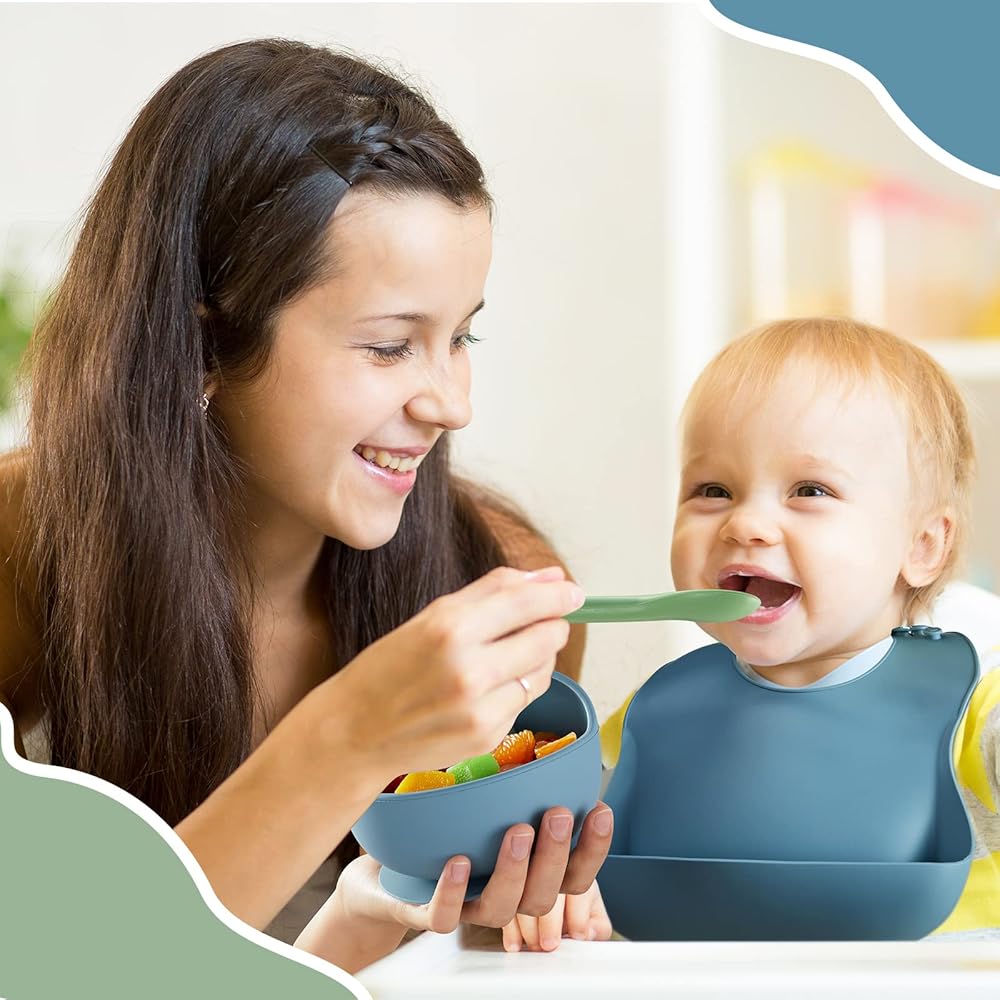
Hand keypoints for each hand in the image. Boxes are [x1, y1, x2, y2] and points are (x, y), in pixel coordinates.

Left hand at [298, 802, 612, 971]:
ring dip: (515, 870)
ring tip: (517, 831)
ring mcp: (466, 905)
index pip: (573, 873)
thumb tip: (552, 742)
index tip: (600, 809)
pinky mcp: (424, 912)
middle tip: (559, 813)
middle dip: (558, 854)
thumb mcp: (485, 806)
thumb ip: (519, 788)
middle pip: (545, 894)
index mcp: (524, 871)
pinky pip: (443, 915)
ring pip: (502, 909)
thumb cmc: (442, 833)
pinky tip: (460, 862)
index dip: (593, 847)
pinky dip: (454, 892)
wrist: (380, 871)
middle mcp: (501, 893)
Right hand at [330, 565, 584, 783]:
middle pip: (545, 637)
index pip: (525, 602)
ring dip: (536, 658)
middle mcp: (468, 669)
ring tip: (505, 656)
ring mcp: (480, 709)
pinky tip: (486, 688)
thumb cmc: (391, 667)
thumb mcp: (431, 616)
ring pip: (543, 671)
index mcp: (449, 628)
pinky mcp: (487, 737)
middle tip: (543, 621)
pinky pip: (525, 701)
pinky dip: (516, 689)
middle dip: (552, 625)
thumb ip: (493, 592)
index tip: (573, 592)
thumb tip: (551, 577)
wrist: (356, 730)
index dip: (557, 595)